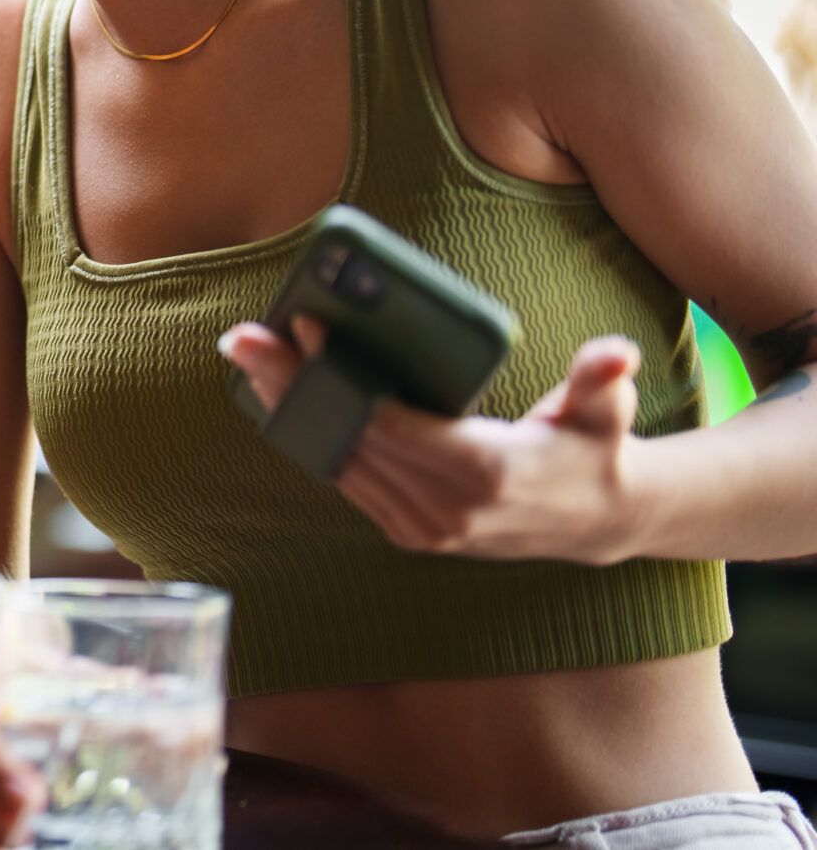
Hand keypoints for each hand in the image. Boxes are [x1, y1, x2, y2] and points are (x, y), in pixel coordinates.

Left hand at [220, 318, 644, 565]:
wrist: (596, 520)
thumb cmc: (592, 447)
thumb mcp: (605, 410)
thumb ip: (603, 378)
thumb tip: (617, 354)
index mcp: (484, 472)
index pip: (390, 423)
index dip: (339, 378)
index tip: (303, 329)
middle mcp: (446, 510)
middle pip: (349, 437)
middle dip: (293, 384)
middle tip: (246, 336)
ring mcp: (424, 528)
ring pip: (338, 461)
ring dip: (288, 411)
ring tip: (250, 358)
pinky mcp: (410, 533)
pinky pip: (347, 481)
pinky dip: (309, 440)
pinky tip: (278, 401)